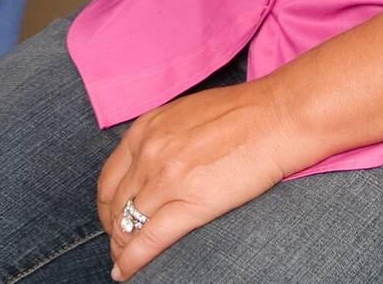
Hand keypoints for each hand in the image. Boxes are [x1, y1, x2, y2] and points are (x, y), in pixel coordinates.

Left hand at [96, 79, 294, 278]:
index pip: (109, 178)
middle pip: (114, 204)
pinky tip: (126, 272)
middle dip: (113, 229)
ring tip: (123, 261)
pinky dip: (132, 261)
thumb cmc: (240, 114)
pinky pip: (149, 240)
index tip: (112, 219)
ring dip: (121, 248)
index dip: (106, 206)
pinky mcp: (190, 203)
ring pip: (127, 225)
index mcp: (146, 128)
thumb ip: (160, 138)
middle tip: (120, 243)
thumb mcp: (183, 115)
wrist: (276, 118)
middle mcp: (149, 152)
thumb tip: (148, 166)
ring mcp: (167, 178)